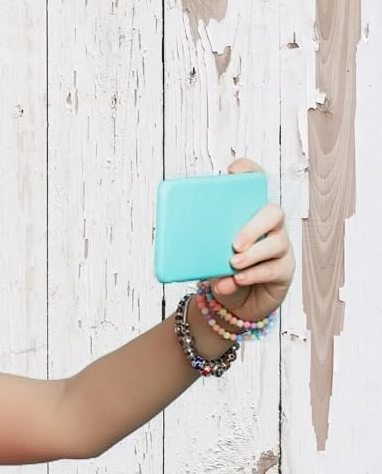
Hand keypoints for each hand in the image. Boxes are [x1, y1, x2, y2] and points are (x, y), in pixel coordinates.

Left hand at [206, 159, 295, 321]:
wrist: (234, 303)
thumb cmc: (221, 271)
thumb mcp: (206, 258)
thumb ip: (200, 252)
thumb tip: (190, 254)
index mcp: (247, 214)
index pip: (255, 185)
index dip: (249, 173)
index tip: (234, 171)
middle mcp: (268, 226)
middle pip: (272, 213)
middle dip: (253, 225)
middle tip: (234, 243)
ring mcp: (279, 247)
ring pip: (276, 242)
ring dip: (253, 254)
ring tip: (233, 263)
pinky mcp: (284, 269)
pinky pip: (273, 269)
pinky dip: (254, 274)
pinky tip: (238, 279)